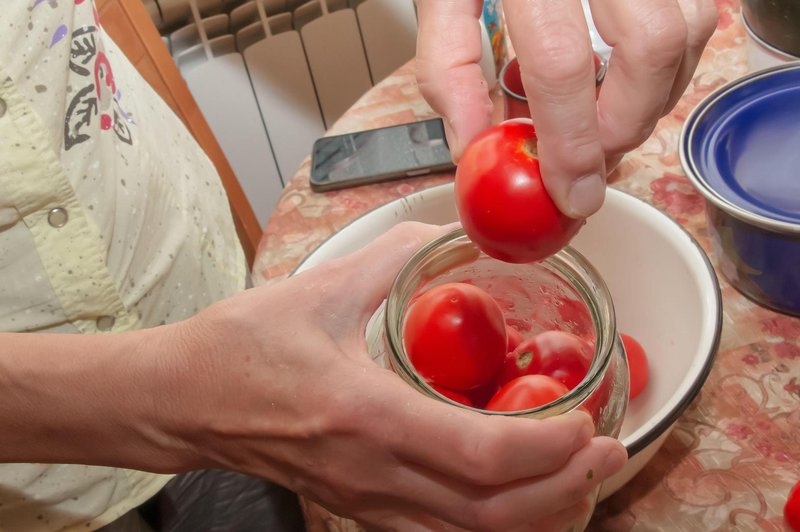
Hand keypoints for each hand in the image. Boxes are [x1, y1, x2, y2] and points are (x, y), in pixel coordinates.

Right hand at [165, 222, 626, 530]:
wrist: (185, 400)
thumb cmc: (242, 346)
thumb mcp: (320, 288)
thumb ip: (393, 257)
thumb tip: (446, 233)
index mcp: (364, 414)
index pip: (480, 454)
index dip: (548, 446)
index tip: (585, 417)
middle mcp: (371, 473)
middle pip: (491, 514)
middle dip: (566, 490)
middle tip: (609, 453)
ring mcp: (364, 501)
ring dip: (539, 518)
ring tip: (581, 481)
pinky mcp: (358, 508)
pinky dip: (494, 528)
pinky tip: (521, 502)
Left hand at [416, 0, 717, 217]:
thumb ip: (449, 67)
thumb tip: (472, 144)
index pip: (562, 62)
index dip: (570, 142)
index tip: (570, 192)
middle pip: (646, 48)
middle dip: (621, 126)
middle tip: (590, 161)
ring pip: (684, 32)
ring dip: (651, 100)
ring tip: (603, 124)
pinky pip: (694, 16)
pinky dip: (668, 68)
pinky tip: (626, 84)